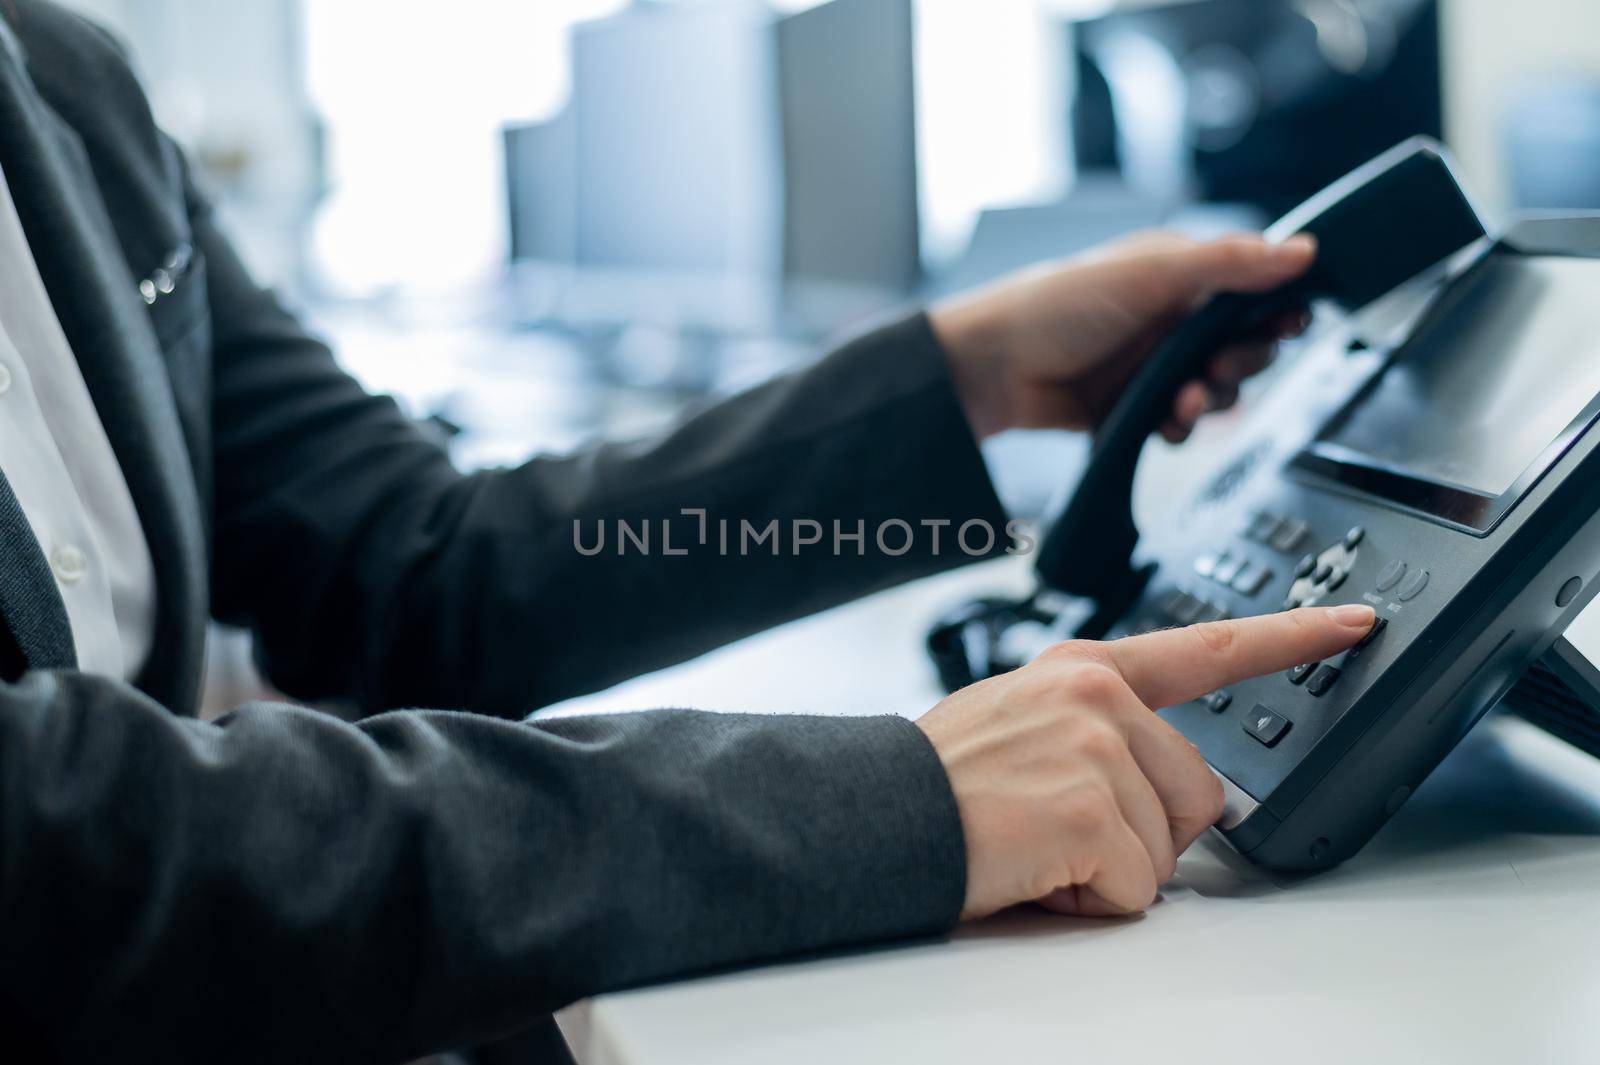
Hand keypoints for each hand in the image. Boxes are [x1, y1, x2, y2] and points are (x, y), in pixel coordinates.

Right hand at [917, 603, 1375, 919]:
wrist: (875, 815)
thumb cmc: (940, 782)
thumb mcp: (1022, 723)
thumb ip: (1096, 730)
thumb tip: (1158, 791)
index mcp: (1084, 669)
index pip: (1205, 647)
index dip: (1288, 638)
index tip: (1351, 623)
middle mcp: (1097, 694)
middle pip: (1197, 792)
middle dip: (1145, 834)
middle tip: (1062, 830)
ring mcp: (1097, 746)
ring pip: (1170, 846)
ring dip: (1111, 870)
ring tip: (1036, 846)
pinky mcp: (1092, 807)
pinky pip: (1138, 887)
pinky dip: (1091, 899)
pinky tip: (1035, 868)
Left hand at [929, 231, 1317, 441]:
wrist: (991, 370)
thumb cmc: (1053, 305)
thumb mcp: (1149, 272)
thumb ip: (1228, 263)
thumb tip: (1300, 250)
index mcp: (1178, 274)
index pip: (1251, 290)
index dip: (1275, 311)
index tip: (1286, 326)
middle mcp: (1169, 318)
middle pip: (1242, 347)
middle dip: (1241, 364)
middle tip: (1218, 369)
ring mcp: (1152, 364)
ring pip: (1216, 390)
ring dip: (1211, 401)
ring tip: (1184, 402)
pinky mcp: (1134, 407)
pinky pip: (1179, 424)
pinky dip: (1180, 428)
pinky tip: (1166, 424)